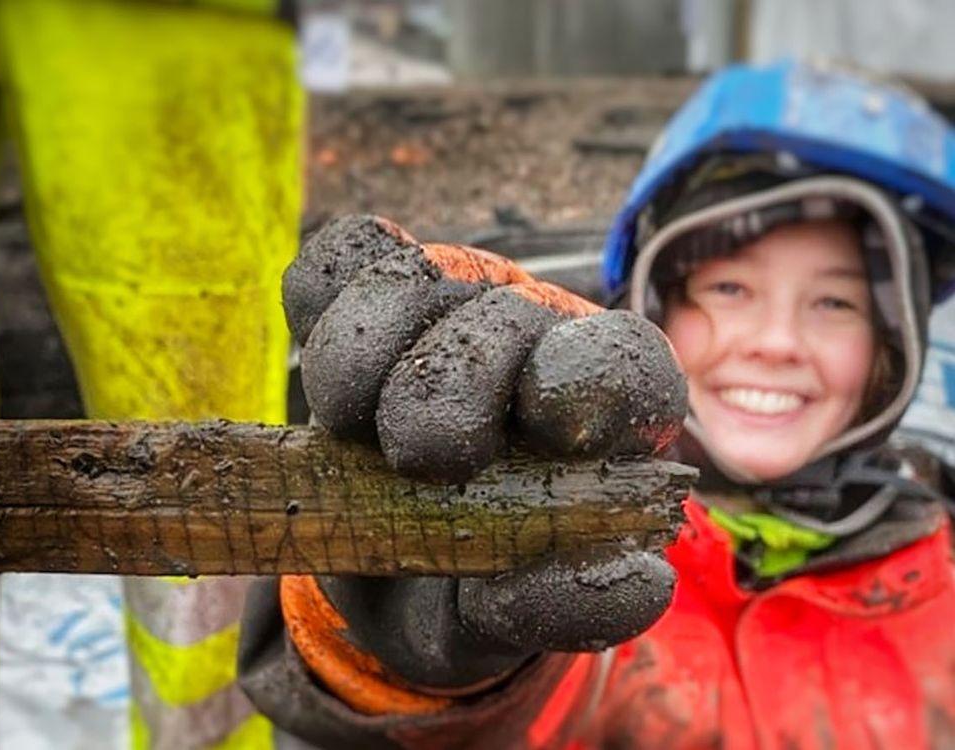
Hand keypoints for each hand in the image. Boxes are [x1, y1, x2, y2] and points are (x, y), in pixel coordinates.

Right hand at [279, 215, 686, 691]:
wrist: (381, 574)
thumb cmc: (464, 590)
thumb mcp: (506, 620)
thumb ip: (563, 601)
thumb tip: (641, 584)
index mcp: (598, 418)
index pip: (625, 362)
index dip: (591, 376)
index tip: (551, 424)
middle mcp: (530, 343)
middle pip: (505, 317)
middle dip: (452, 389)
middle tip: (420, 458)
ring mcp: (449, 309)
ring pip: (412, 277)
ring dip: (364, 350)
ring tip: (346, 421)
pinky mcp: (367, 300)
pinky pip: (341, 258)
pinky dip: (321, 297)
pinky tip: (324, 359)